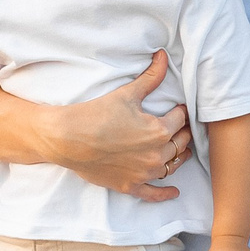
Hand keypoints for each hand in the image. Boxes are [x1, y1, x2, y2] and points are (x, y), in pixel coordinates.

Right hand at [48, 51, 192, 199]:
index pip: (180, 120)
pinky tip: (174, 192)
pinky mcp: (130, 185)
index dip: (180, 113)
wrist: (67, 139)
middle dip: (182, 134)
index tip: (178, 110)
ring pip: (171, 166)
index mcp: (159, 131)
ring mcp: (144, 173)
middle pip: (180, 144)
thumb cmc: (96, 114)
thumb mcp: (127, 93)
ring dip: (178, 157)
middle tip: (180, 128)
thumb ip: (151, 78)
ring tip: (180, 150)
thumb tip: (163, 56)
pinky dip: (165, 194)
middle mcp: (156, 155)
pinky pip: (153, 194)